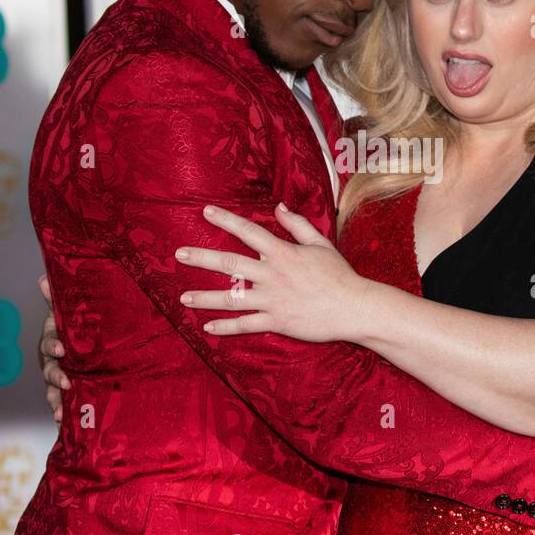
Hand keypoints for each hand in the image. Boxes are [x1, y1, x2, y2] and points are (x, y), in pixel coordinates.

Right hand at [36, 274, 69, 422]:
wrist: (100, 346)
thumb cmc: (81, 325)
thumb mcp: (72, 311)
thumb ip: (58, 298)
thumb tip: (43, 279)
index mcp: (56, 339)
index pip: (50, 342)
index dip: (53, 345)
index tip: (62, 349)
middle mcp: (55, 360)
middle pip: (49, 370)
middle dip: (56, 377)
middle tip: (66, 382)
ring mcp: (61, 378)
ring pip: (54, 391)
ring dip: (55, 401)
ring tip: (58, 413)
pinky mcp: (71, 394)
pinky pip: (64, 406)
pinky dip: (62, 416)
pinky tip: (63, 426)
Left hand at [175, 203, 375, 342]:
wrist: (355, 307)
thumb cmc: (340, 275)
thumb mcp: (320, 244)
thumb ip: (297, 225)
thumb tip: (279, 207)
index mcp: (283, 253)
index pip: (248, 232)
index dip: (226, 221)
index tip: (205, 212)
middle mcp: (273, 275)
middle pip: (230, 264)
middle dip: (202, 258)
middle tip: (179, 254)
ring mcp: (273, 299)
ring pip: (231, 298)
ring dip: (205, 297)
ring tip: (183, 297)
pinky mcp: (277, 321)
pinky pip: (246, 325)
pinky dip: (225, 327)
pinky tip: (207, 327)